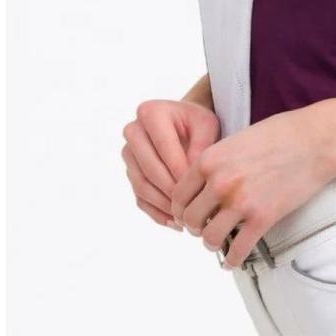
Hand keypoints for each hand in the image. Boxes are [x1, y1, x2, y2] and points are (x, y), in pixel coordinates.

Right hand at [122, 99, 220, 229]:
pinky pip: (139, 197)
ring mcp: (128, 154)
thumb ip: (201, 145)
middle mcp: (133, 131)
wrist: (186, 124)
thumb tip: (190, 175)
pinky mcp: (130, 173)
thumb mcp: (207, 125)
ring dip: (164, 205)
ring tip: (186, 218)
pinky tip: (175, 222)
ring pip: (142, 186)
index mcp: (150, 113)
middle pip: (149, 169)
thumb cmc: (198, 123)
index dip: (181, 170)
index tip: (200, 188)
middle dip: (172, 191)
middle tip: (193, 207)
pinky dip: (157, 212)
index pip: (164, 147)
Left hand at [170, 102, 335, 267]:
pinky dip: (232, 260)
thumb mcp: (238, 139)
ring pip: (209, 238)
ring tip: (219, 241)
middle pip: (190, 219)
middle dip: (195, 226)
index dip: (181, 208)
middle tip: (205, 227)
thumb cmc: (281, 134)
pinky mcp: (263, 218)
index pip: (178, 195)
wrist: (316, 140)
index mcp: (210, 159)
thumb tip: (204, 184)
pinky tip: (233, 260)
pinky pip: (237, 250)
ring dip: (212, 243)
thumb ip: (217, 161)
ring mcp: (240, 202)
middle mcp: (219, 182)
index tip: (189, 214)